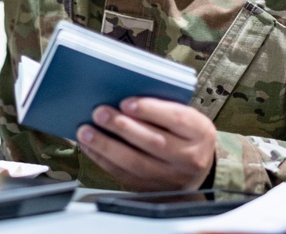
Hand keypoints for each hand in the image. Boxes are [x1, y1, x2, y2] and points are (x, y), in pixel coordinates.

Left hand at [76, 97, 215, 191]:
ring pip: (135, 162)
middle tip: (99, 113)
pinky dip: (103, 159)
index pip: (177, 119)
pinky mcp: (151, 189)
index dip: (150, 110)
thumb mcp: (187, 116)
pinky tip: (90, 146)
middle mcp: (188, 158)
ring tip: (86, 131)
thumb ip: (163, 107)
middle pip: (153, 142)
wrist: (198, 170)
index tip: (126, 103)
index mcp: (199, 132)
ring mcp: (170, 177)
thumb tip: (124, 98)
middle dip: (122, 126)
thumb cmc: (186, 134)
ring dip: (106, 145)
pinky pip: (124, 175)